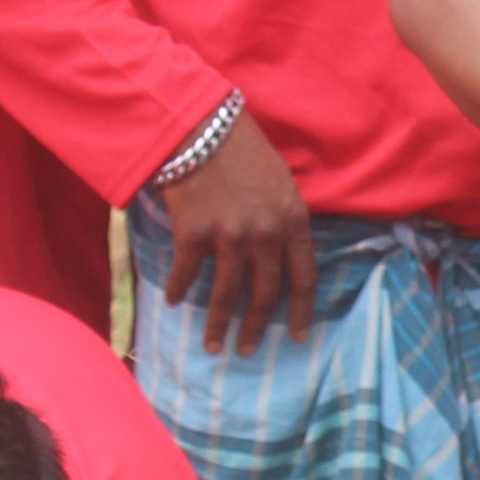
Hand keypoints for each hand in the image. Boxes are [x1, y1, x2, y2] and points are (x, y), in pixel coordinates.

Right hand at [163, 110, 315, 355]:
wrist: (202, 127)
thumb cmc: (244, 151)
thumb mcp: (282, 184)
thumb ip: (285, 222)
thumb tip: (282, 257)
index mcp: (294, 222)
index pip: (304, 279)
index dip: (300, 312)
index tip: (296, 337)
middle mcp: (265, 235)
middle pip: (264, 296)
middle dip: (255, 329)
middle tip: (246, 352)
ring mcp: (229, 237)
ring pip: (226, 295)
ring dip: (217, 325)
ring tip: (212, 346)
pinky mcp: (193, 234)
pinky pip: (187, 274)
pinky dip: (179, 291)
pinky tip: (175, 302)